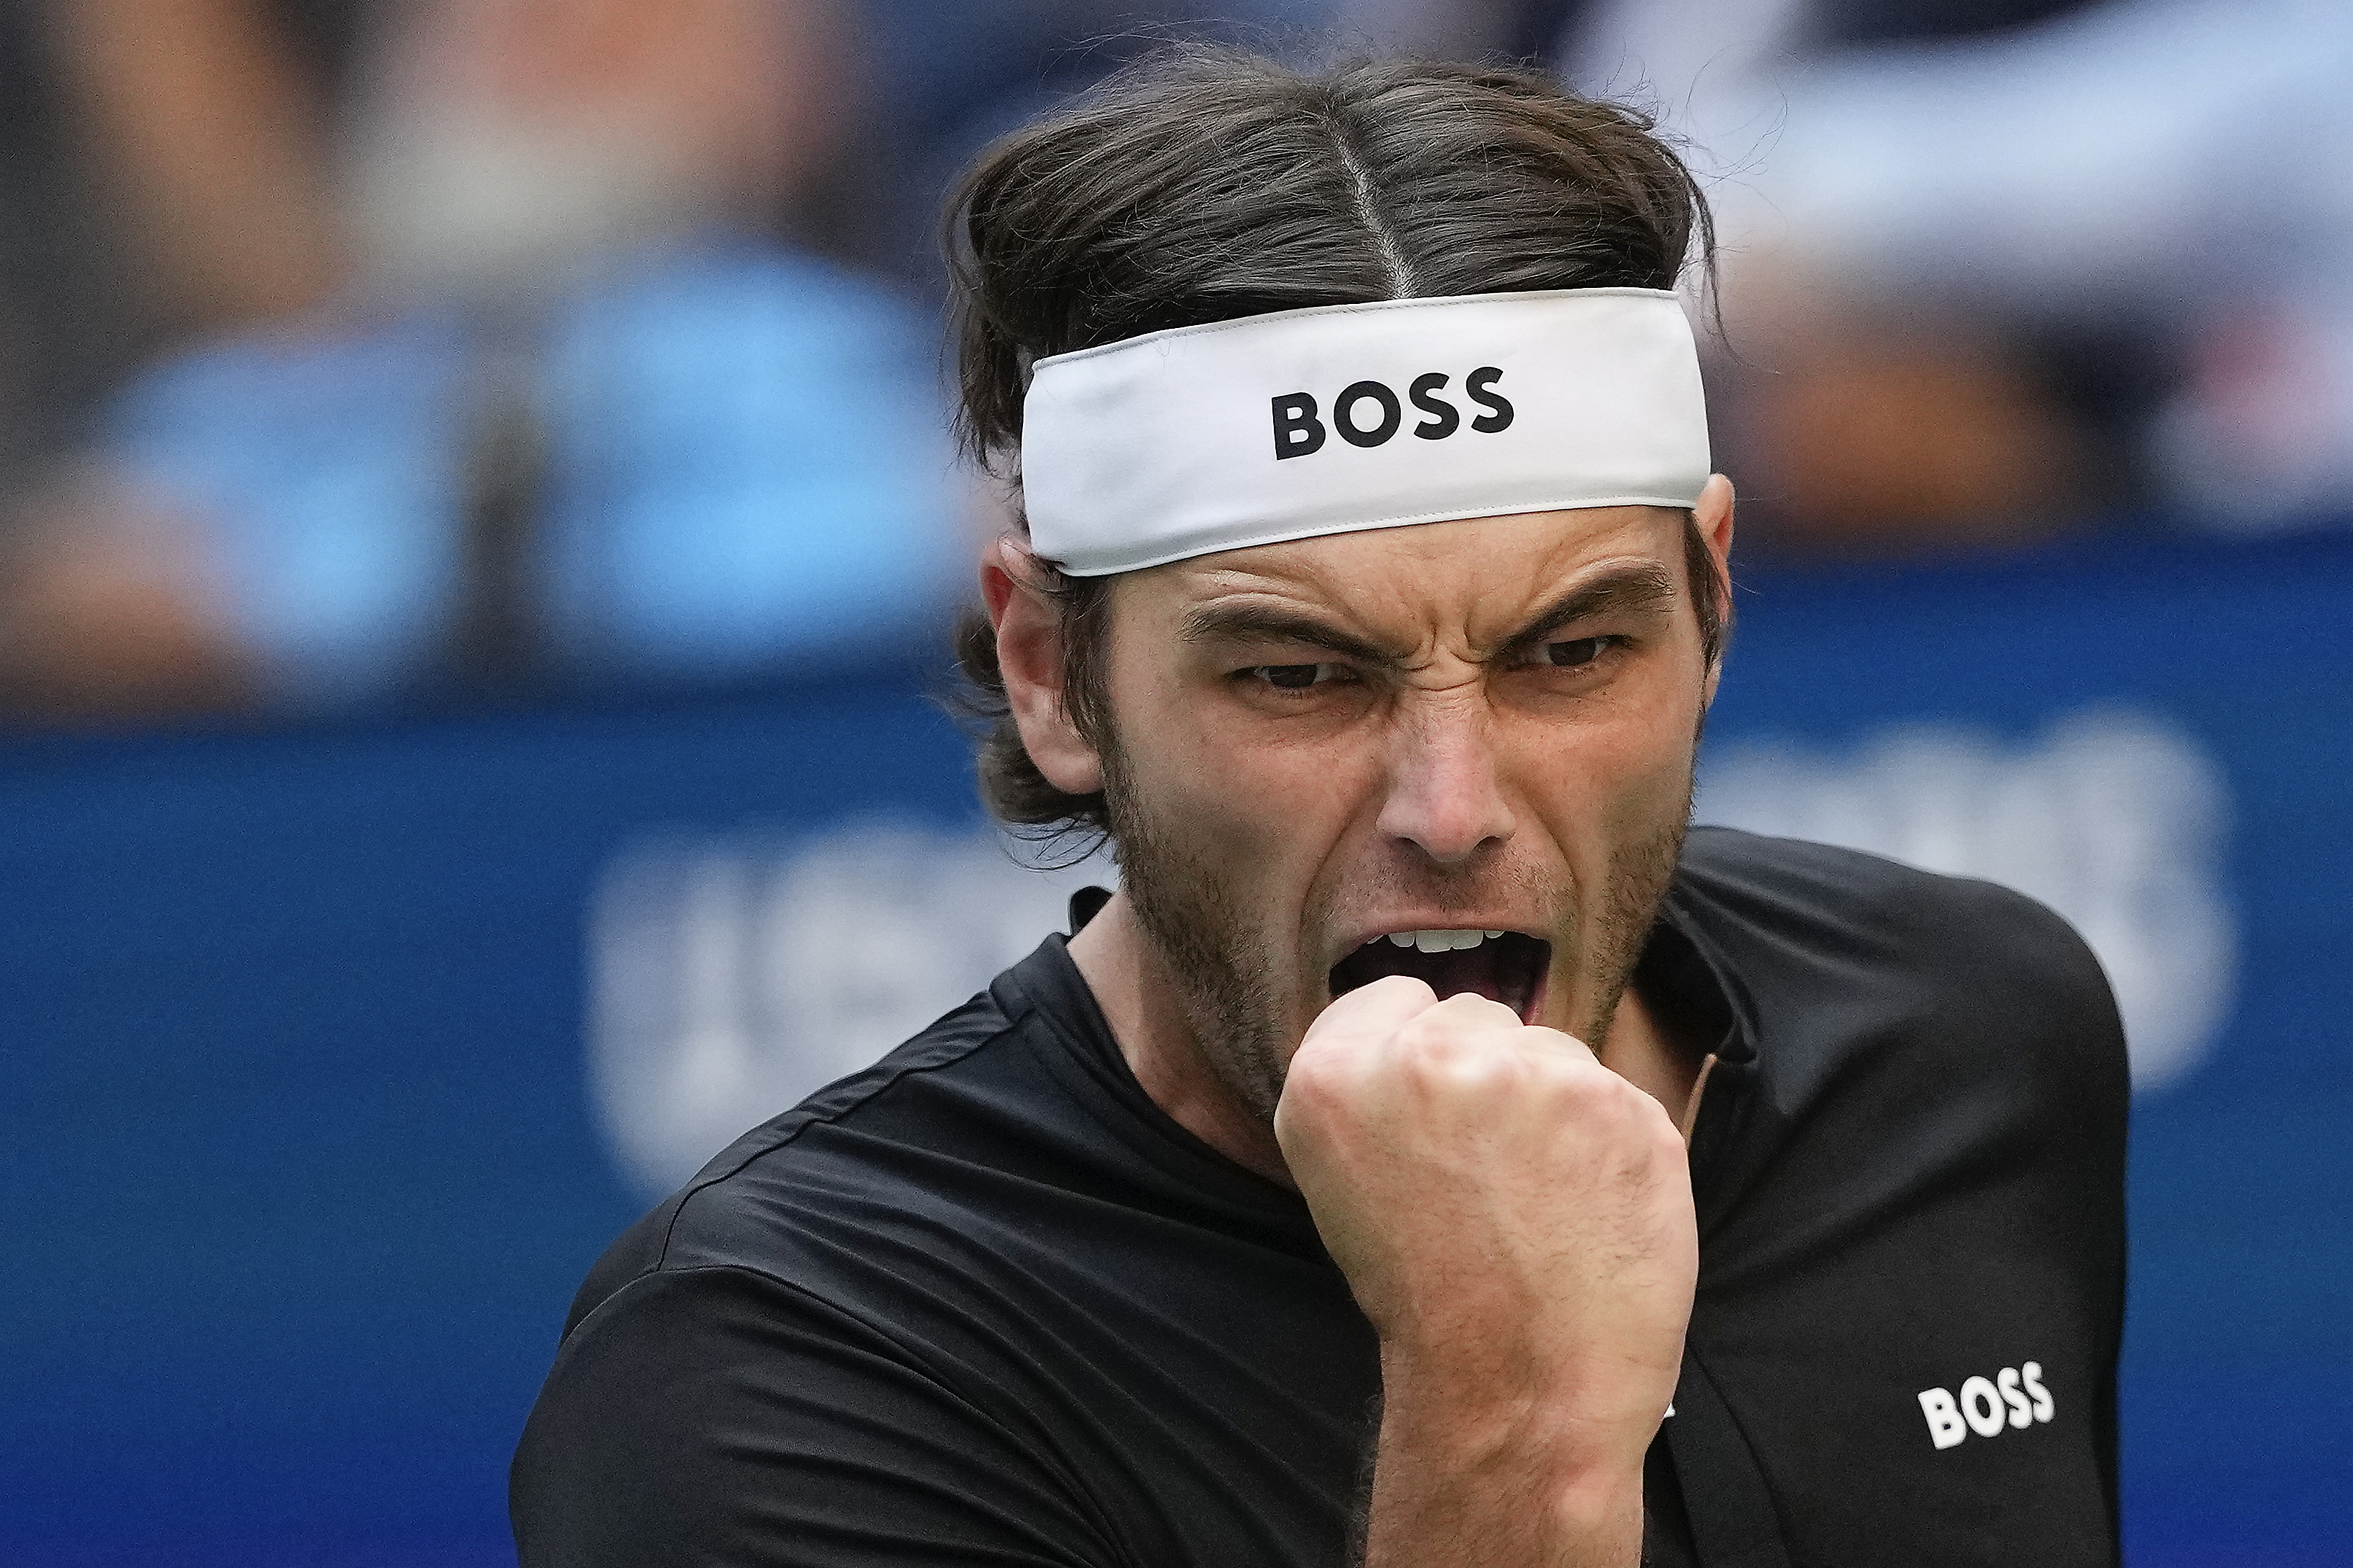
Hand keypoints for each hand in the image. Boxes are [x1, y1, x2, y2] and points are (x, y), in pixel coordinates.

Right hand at [1273, 977, 1696, 1562]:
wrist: (1520, 1391)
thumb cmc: (1430, 1298)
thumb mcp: (1342, 1180)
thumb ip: (1374, 1086)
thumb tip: (1431, 1029)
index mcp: (1335, 1074)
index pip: (1392, 998)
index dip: (1415, 1060)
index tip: (1427, 1121)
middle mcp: (1428, 1056)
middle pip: (1477, 1018)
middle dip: (1488, 1077)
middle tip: (1483, 1175)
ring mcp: (1535, 1074)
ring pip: (1552, 1052)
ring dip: (1555, 1108)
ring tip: (1539, 1202)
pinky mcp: (1623, 1104)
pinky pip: (1617, 1098)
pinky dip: (1613, 1147)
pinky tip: (1590, 1211)